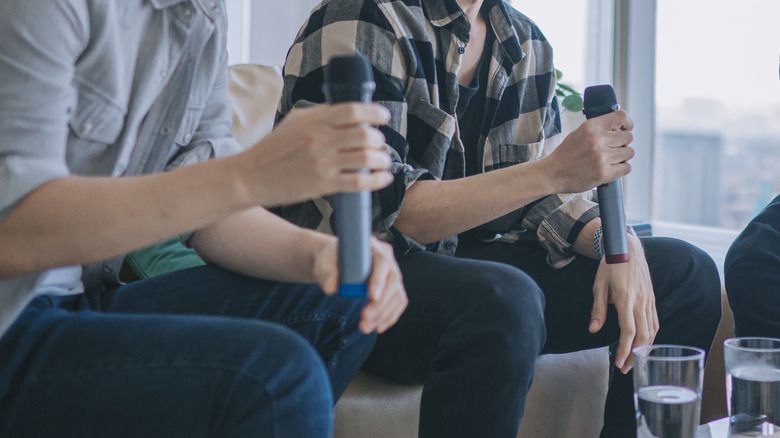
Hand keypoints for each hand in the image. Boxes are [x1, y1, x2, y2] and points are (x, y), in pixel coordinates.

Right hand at [239, 103, 393, 206]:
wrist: (251, 177)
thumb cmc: (273, 148)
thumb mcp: (294, 121)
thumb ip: (321, 114)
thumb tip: (349, 110)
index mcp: (313, 120)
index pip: (353, 111)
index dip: (374, 113)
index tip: (383, 117)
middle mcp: (319, 140)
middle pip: (364, 136)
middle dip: (379, 139)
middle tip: (379, 143)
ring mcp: (322, 163)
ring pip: (366, 159)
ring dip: (382, 159)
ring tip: (384, 161)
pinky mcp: (323, 184)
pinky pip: (359, 182)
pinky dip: (377, 180)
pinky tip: (384, 178)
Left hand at [313, 237, 407, 333]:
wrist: (334, 263)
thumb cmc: (330, 261)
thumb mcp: (324, 264)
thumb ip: (326, 274)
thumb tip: (330, 287)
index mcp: (373, 247)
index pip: (382, 261)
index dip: (379, 280)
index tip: (372, 297)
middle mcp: (387, 259)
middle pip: (392, 281)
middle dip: (381, 304)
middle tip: (365, 319)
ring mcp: (392, 274)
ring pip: (396, 295)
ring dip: (384, 315)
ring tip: (365, 327)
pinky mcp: (393, 288)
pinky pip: (397, 303)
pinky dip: (389, 317)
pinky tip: (377, 327)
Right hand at [544, 110, 634, 193]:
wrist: (552, 173)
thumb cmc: (566, 154)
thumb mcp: (579, 132)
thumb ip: (599, 128)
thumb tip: (620, 127)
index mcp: (591, 127)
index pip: (621, 117)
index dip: (627, 123)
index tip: (626, 129)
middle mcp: (597, 140)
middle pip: (628, 137)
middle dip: (622, 143)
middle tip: (612, 148)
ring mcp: (602, 157)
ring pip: (629, 152)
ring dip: (622, 156)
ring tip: (609, 159)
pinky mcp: (604, 173)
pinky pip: (626, 168)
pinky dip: (621, 168)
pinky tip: (610, 168)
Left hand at [589, 233, 658, 373]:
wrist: (628, 249)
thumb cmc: (610, 266)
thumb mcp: (598, 286)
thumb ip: (598, 309)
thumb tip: (593, 329)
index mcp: (625, 298)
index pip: (628, 331)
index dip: (624, 349)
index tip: (618, 362)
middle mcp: (640, 302)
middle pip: (643, 336)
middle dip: (635, 355)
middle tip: (626, 368)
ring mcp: (649, 301)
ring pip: (652, 331)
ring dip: (644, 348)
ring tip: (634, 360)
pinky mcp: (652, 299)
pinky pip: (655, 322)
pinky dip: (651, 336)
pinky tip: (645, 344)